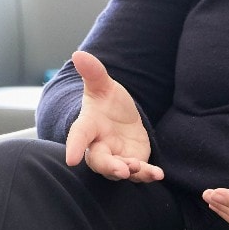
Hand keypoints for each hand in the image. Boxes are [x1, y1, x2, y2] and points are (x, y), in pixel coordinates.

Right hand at [62, 50, 163, 182]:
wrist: (120, 118)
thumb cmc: (107, 103)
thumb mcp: (103, 85)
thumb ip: (93, 72)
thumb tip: (79, 54)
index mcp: (88, 126)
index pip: (78, 136)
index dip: (73, 147)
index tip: (70, 160)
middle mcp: (99, 146)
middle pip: (99, 161)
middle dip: (109, 167)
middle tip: (120, 169)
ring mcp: (115, 157)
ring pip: (118, 171)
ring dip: (130, 172)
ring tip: (141, 168)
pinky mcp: (132, 164)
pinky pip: (137, 174)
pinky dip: (147, 175)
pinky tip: (158, 174)